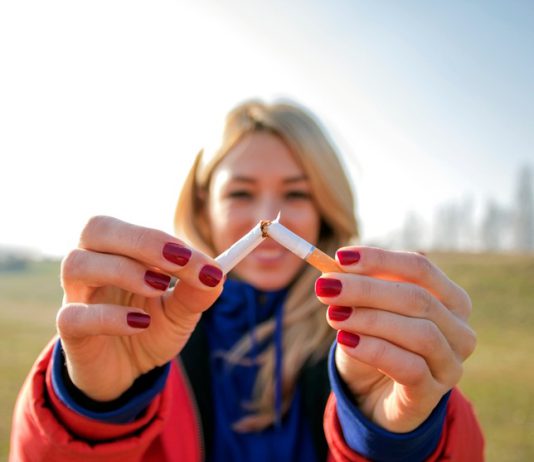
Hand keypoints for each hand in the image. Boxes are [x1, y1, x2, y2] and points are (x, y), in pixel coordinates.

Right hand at [56, 216, 223, 400]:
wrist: (126, 372)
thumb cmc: (149, 328)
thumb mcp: (181, 311)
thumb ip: (197, 292)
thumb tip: (216, 274)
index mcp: (119, 252)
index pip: (135, 231)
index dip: (167, 241)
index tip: (203, 262)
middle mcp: (92, 265)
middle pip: (96, 229)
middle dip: (142, 240)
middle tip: (179, 260)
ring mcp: (77, 296)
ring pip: (77, 264)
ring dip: (123, 270)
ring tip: (158, 289)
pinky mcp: (70, 331)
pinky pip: (74, 316)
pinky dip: (109, 317)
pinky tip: (140, 323)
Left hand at [316, 247, 475, 432]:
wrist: (372, 396)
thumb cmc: (374, 343)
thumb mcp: (366, 311)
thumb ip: (357, 288)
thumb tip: (334, 267)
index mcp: (450, 300)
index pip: (420, 268)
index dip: (380, 260)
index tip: (340, 257)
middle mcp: (459, 331)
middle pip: (417, 298)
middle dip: (366, 289)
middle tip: (326, 287)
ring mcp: (450, 365)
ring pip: (418, 333)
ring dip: (370, 319)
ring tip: (333, 316)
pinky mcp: (431, 395)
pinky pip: (409, 368)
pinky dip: (374, 350)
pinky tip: (346, 341)